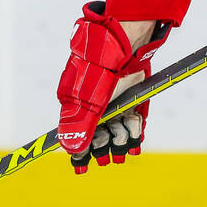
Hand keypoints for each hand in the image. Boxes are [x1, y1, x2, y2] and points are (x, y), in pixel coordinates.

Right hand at [56, 3, 167, 173]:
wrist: (124, 40)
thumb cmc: (99, 66)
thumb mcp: (87, 99)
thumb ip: (80, 124)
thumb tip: (70, 150)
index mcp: (76, 104)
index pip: (77, 135)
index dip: (81, 152)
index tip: (85, 167)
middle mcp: (95, 105)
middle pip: (99, 135)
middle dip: (105, 144)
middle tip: (111, 148)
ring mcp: (115, 100)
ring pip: (117, 129)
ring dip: (122, 138)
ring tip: (125, 136)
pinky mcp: (133, 96)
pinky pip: (133, 120)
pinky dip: (135, 133)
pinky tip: (136, 144)